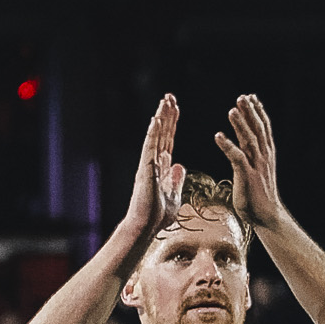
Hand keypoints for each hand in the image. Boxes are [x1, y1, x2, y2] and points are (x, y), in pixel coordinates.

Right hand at [123, 93, 183, 238]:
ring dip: (160, 118)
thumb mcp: (174, 196)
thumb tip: (179, 165)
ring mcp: (148, 165)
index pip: (168, 139)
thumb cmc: (157, 216)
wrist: (145, 227)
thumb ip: (175, 180)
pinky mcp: (145, 170)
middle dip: (166, 114)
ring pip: (155, 136)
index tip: (175, 108)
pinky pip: (150, 148)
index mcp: (161, 167)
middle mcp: (153, 162)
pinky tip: (156, 120)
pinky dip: (153, 133)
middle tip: (169, 96)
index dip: (172, 123)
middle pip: (161, 133)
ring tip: (165, 101)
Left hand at [220, 91, 283, 238]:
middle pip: (257, 129)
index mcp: (266, 154)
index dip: (258, 112)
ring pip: (249, 140)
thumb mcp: (259, 170)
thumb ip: (253, 156)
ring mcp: (256, 166)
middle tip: (242, 97)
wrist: (267, 215)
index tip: (252, 97)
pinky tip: (218, 135)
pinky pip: (236, 157)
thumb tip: (247, 147)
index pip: (264, 128)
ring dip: (240, 124)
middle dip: (250, 112)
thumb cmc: (259, 195)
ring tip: (232, 109)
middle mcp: (263, 156)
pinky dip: (227, 145)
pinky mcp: (247, 176)